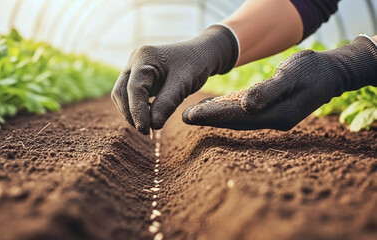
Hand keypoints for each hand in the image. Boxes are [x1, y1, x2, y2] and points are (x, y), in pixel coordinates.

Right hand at [111, 25, 238, 133]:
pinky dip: (136, 108)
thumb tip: (152, 125)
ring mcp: (133, 68)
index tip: (145, 130)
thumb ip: (168, 102)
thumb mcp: (184, 83)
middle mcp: (134, 60)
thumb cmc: (195, 64)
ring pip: (121, 95)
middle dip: (131, 113)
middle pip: (121, 92)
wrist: (200, 54)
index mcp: (144, 57)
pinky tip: (149, 117)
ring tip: (148, 126)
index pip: (134, 88)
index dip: (137, 111)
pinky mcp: (136, 77)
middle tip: (146, 131)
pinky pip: (128, 95)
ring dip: (131, 112)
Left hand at [183, 36, 376, 130]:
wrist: (332, 73)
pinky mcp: (272, 110)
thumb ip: (268, 91)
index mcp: (277, 115)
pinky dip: (229, 110)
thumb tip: (245, 106)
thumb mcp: (291, 76)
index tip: (190, 116)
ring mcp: (273, 117)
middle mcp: (273, 120)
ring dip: (216, 116)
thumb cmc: (312, 71)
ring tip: (194, 114)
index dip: (212, 117)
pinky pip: (246, 113)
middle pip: (234, 122)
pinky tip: (216, 107)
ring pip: (238, 119)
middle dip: (209, 120)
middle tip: (185, 117)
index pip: (237, 118)